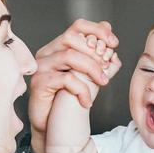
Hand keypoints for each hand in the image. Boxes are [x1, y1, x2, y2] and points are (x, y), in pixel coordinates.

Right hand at [28, 19, 121, 134]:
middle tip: (106, 68)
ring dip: (92, 69)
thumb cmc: (68, 100)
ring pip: (70, 56)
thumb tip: (112, 43)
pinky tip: (87, 101)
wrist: (52, 125)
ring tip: (102, 83)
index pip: (77, 26)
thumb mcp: (88, 76)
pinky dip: (81, 89)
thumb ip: (100, 59)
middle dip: (95, 52)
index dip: (97, 30)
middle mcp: (47, 52)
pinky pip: (65, 79)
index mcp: (58, 47)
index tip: (114, 43)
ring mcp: (41, 66)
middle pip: (72, 38)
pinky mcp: (39, 82)